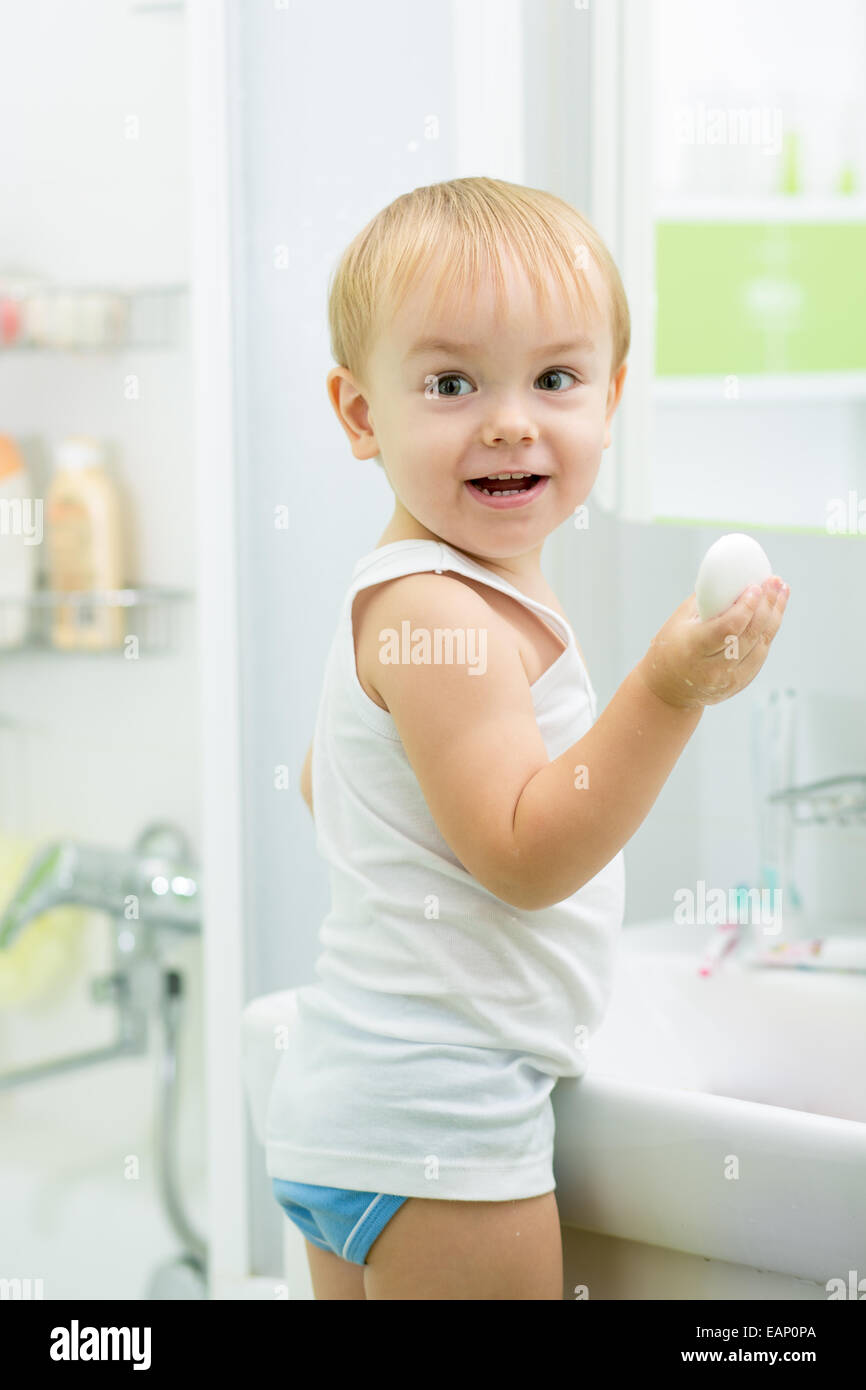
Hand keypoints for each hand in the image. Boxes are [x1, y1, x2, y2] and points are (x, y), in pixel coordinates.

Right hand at [637, 576, 789, 709]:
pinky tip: (775, 611)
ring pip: (761, 643)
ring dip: (775, 615)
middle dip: (766, 604)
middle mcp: (713, 668)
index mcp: (693, 649)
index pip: (727, 629)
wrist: (669, 689)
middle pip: (749, 635)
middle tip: (774, 581)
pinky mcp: (741, 682)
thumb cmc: (670, 647)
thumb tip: (732, 576)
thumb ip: (707, 601)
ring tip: (781, 590)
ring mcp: (729, 679)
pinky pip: (762, 652)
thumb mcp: (680, 621)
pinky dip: (769, 630)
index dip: (746, 607)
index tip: (755, 587)